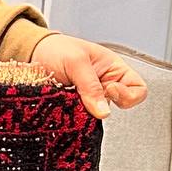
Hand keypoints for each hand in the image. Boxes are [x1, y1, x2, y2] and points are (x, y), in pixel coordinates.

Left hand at [27, 33, 146, 120]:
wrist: (33, 54)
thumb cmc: (57, 49)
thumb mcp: (76, 61)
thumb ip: (90, 86)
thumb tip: (103, 112)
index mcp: (114, 69)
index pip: (138, 89)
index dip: (128, 94)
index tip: (108, 89)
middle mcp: (106, 86)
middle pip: (120, 107)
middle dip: (103, 104)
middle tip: (86, 95)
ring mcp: (91, 100)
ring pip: (99, 116)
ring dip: (86, 112)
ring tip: (70, 97)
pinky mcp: (76, 110)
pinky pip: (82, 121)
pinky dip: (74, 118)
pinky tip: (65, 108)